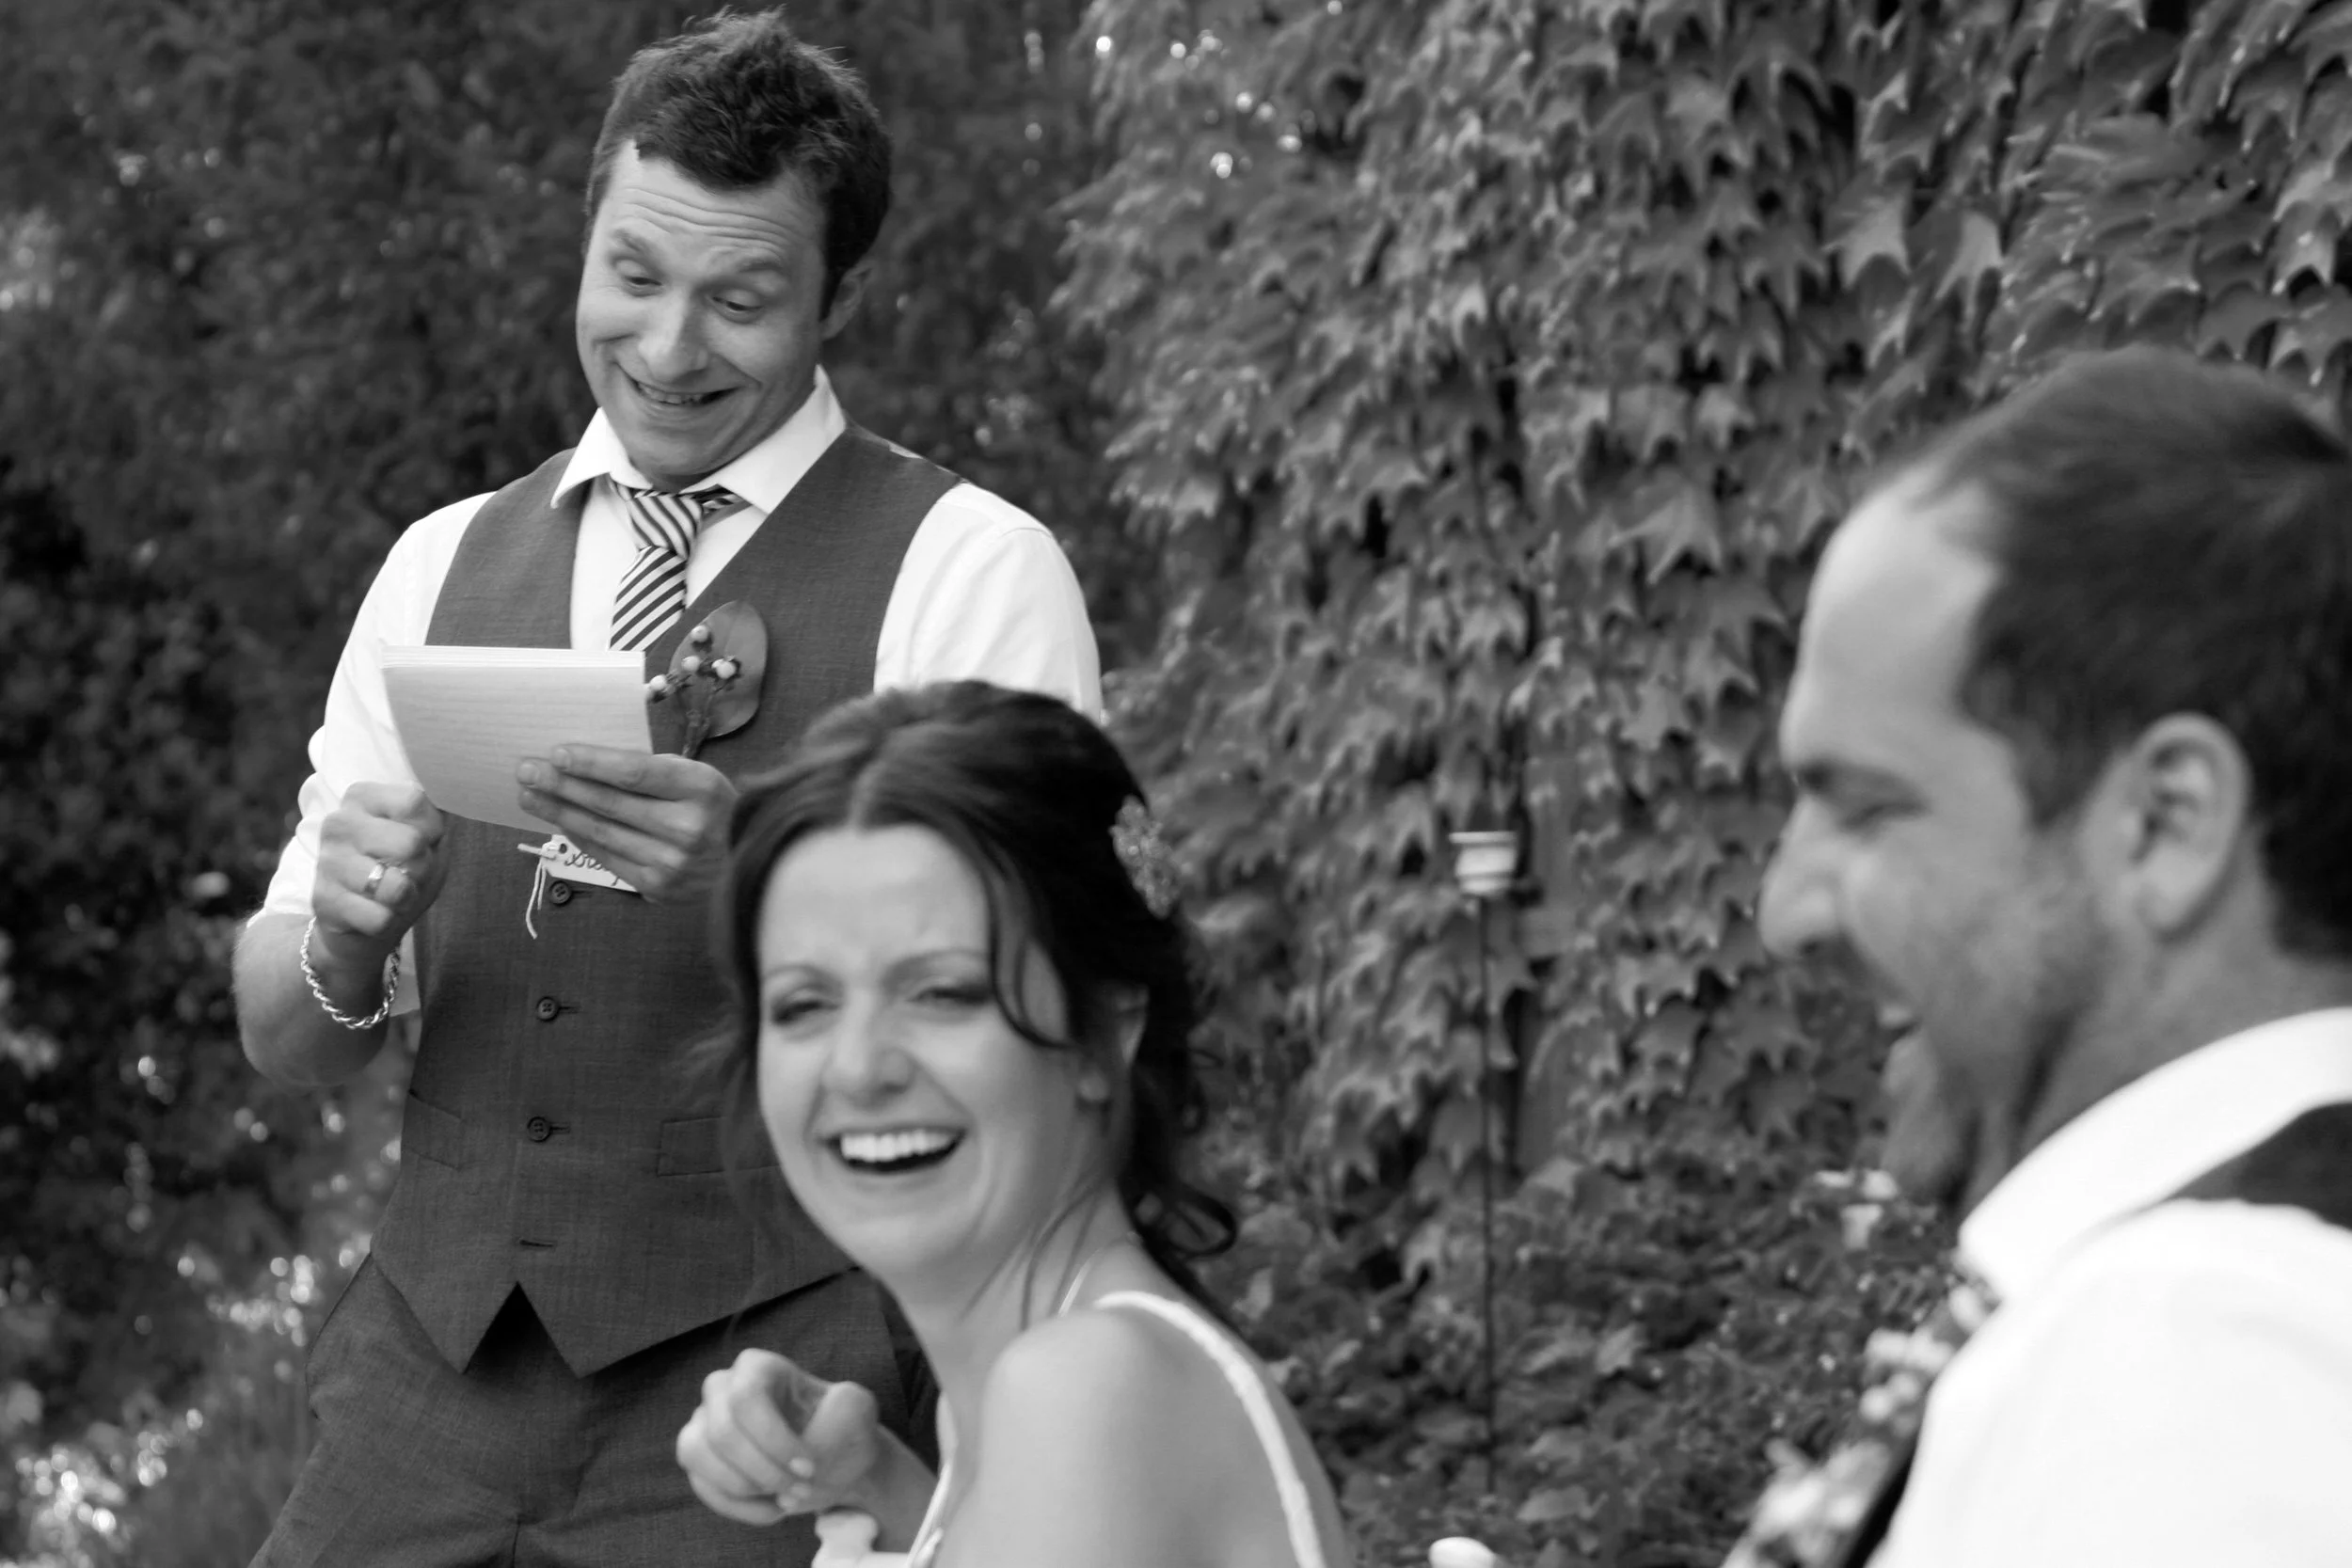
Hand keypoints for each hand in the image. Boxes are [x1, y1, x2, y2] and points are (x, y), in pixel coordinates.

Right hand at [311, 783, 449, 967]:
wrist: (363, 916)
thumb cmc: (400, 868)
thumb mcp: (425, 836)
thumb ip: (434, 818)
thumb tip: (450, 797)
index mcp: (362, 797)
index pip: (413, 801)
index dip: (431, 828)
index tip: (424, 839)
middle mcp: (339, 822)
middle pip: (410, 843)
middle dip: (422, 866)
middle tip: (408, 872)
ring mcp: (328, 861)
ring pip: (396, 886)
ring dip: (406, 898)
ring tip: (394, 893)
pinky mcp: (323, 900)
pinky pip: (379, 918)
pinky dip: (388, 921)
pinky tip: (376, 911)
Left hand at [514, 744, 737, 903]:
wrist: (749, 862)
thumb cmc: (715, 810)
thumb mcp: (698, 778)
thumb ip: (653, 772)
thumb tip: (585, 764)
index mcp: (703, 788)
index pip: (634, 772)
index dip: (591, 763)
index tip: (557, 753)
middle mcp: (689, 827)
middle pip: (611, 803)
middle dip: (562, 785)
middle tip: (527, 771)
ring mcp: (673, 862)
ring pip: (603, 832)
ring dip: (560, 811)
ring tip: (531, 795)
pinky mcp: (659, 887)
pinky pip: (608, 857)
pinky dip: (580, 837)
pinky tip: (561, 821)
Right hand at [677, 1351, 888, 1526]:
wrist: (834, 1459)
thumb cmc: (843, 1429)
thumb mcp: (857, 1414)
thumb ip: (835, 1423)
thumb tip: (803, 1454)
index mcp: (759, 1367)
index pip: (747, 1398)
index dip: (774, 1441)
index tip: (809, 1468)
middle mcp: (722, 1388)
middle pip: (723, 1433)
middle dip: (764, 1472)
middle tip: (800, 1489)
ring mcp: (704, 1421)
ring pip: (697, 1454)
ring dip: (747, 1489)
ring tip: (785, 1498)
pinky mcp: (698, 1458)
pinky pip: (700, 1485)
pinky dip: (739, 1507)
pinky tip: (773, 1509)